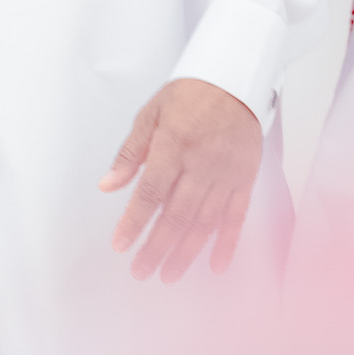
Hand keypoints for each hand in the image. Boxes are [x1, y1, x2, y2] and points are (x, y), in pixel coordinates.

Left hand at [100, 78, 262, 281]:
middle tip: (141, 272)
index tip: (120, 245)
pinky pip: (237, 217)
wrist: (236, 79)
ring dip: (186, 253)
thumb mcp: (151, 113)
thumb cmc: (190, 94)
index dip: (134, 222)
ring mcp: (226, 174)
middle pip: (176, 215)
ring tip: (169, 275)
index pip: (150, 193)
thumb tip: (108, 185)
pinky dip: (227, 243)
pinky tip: (216, 266)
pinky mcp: (245, 179)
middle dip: (157, 248)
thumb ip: (130, 153)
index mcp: (173, 145)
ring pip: (205, 222)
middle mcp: (201, 163)